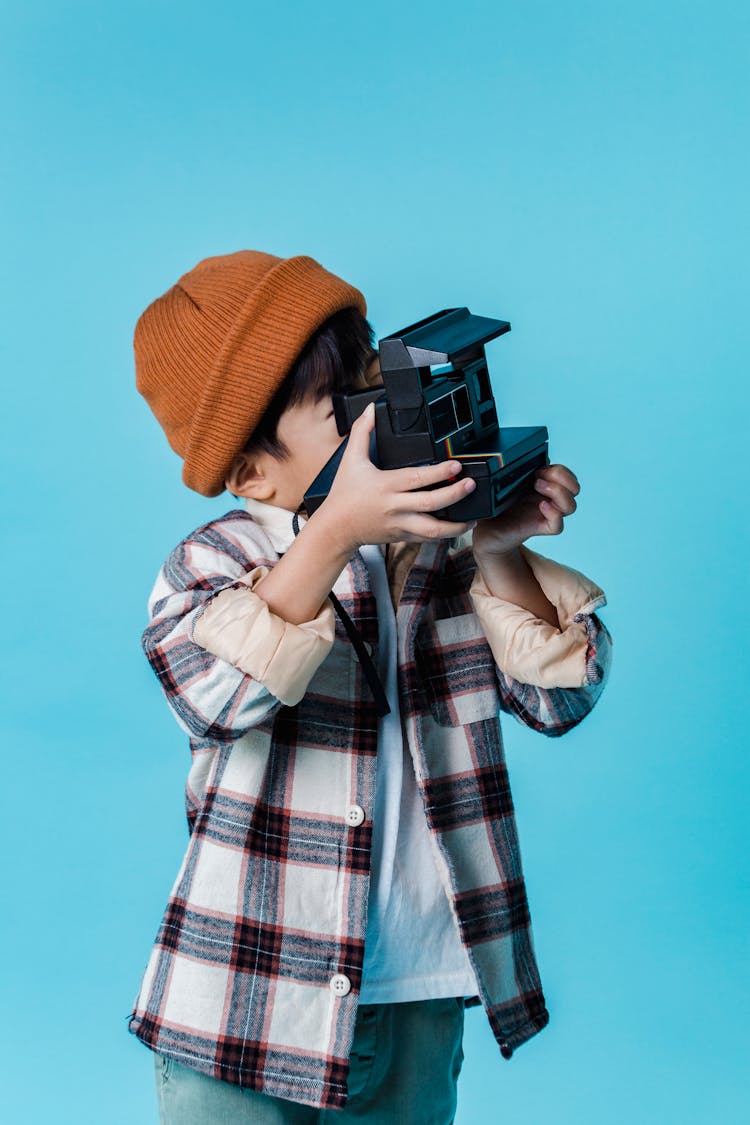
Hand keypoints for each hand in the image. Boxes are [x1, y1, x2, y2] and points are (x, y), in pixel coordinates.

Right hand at [318, 403, 477, 551]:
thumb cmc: (344, 494)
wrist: (336, 528)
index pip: (417, 478)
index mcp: (385, 485)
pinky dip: (444, 534)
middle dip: (454, 494)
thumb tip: (371, 409)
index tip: (456, 466)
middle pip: (431, 503)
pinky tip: (457, 527)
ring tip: (472, 516)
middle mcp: (395, 506)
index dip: (439, 472)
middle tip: (471, 484)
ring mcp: (400, 524)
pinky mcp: (402, 536)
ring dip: (455, 525)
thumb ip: (362, 432)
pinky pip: (427, 538)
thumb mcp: (351, 459)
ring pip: (433, 529)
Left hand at [472, 463, 579, 559]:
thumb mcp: (497, 486)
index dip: (559, 470)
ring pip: (571, 506)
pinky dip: (554, 514)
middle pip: (574, 488)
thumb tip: (520, 460)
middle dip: (562, 478)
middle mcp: (545, 499)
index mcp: (539, 486)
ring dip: (560, 493)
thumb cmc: (491, 509)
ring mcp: (543, 514)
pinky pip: (558, 526)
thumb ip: (511, 472)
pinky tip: (541, 506)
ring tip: (539, 487)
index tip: (539, 468)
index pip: (565, 475)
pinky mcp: (537, 529)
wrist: (483, 534)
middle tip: (539, 477)